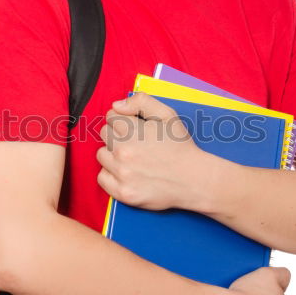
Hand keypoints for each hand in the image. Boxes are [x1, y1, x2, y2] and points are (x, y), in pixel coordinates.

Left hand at [96, 92, 200, 209]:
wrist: (194, 180)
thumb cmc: (181, 148)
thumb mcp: (168, 115)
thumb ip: (141, 102)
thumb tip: (117, 105)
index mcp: (133, 131)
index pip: (111, 116)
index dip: (122, 119)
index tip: (133, 127)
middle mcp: (124, 152)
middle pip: (104, 133)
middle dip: (117, 134)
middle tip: (135, 143)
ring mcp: (122, 174)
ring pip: (101, 155)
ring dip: (112, 154)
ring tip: (131, 158)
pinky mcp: (123, 192)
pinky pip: (101, 177)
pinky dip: (110, 174)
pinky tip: (126, 172)